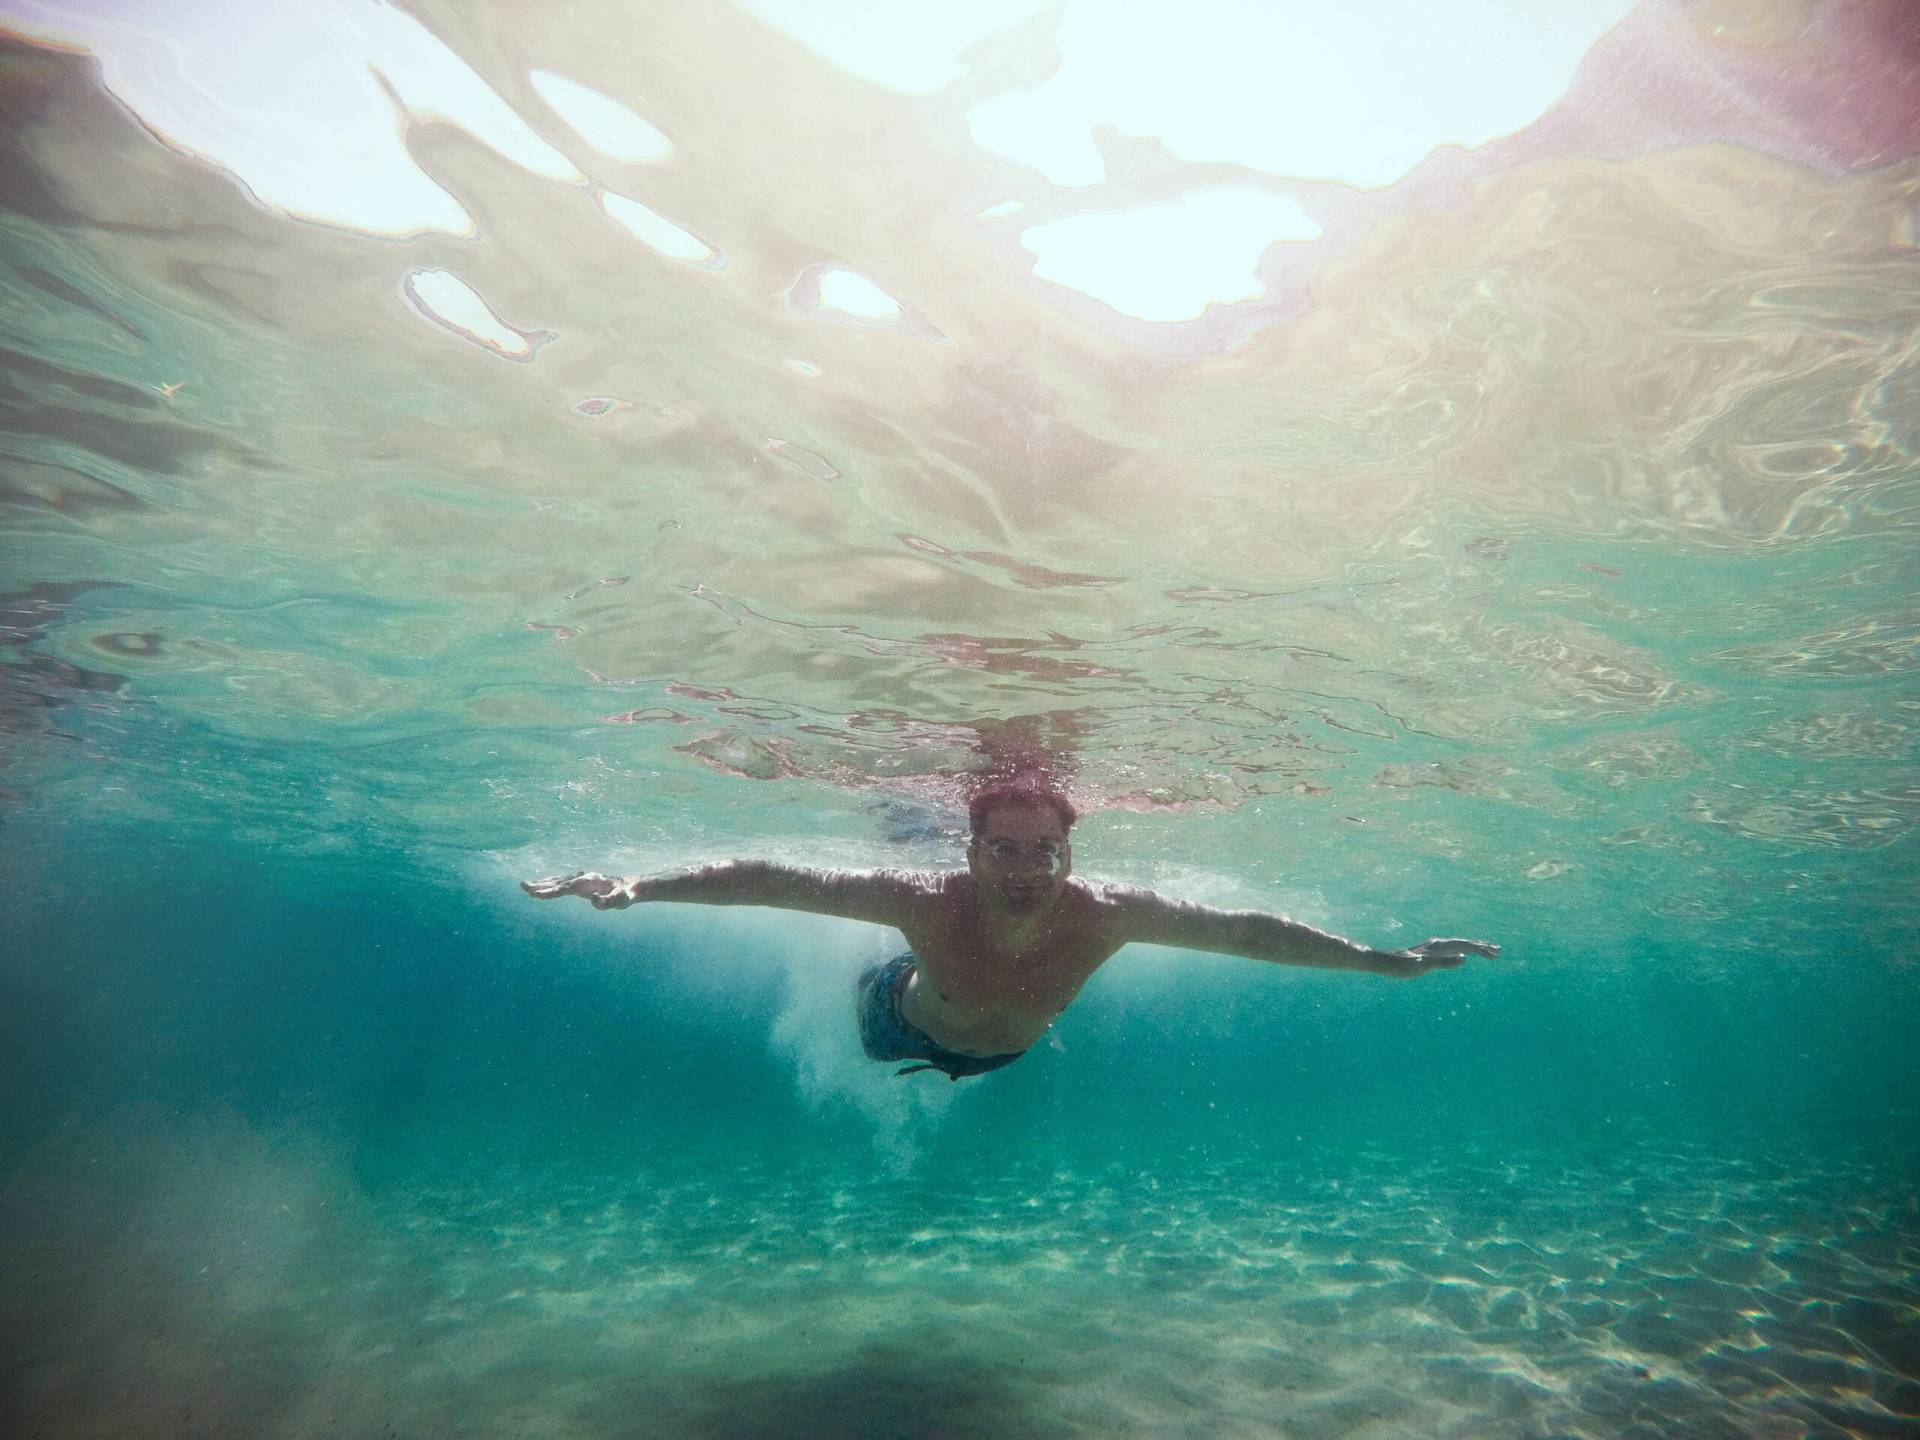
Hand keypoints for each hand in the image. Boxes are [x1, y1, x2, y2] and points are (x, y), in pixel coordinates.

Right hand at [520, 871, 635, 908]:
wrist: (629, 887)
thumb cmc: (625, 895)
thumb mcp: (621, 900)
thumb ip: (608, 902)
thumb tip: (593, 900)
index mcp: (588, 881)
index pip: (565, 887)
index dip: (551, 891)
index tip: (536, 895)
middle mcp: (582, 877)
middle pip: (557, 882)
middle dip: (540, 885)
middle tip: (523, 887)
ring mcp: (580, 879)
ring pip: (557, 881)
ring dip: (541, 884)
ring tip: (524, 887)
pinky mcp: (579, 883)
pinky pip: (561, 883)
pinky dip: (549, 885)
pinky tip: (540, 887)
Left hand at [1374, 937, 1500, 978]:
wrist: (1386, 962)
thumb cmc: (1404, 966)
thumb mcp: (1425, 966)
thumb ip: (1444, 962)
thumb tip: (1465, 958)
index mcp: (1439, 946)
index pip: (1465, 946)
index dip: (1481, 950)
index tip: (1494, 955)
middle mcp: (1438, 944)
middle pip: (1464, 943)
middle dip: (1481, 947)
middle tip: (1498, 951)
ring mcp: (1435, 947)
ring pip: (1459, 945)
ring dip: (1474, 947)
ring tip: (1488, 951)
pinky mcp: (1431, 952)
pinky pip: (1452, 949)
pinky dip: (1463, 950)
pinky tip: (1464, 954)